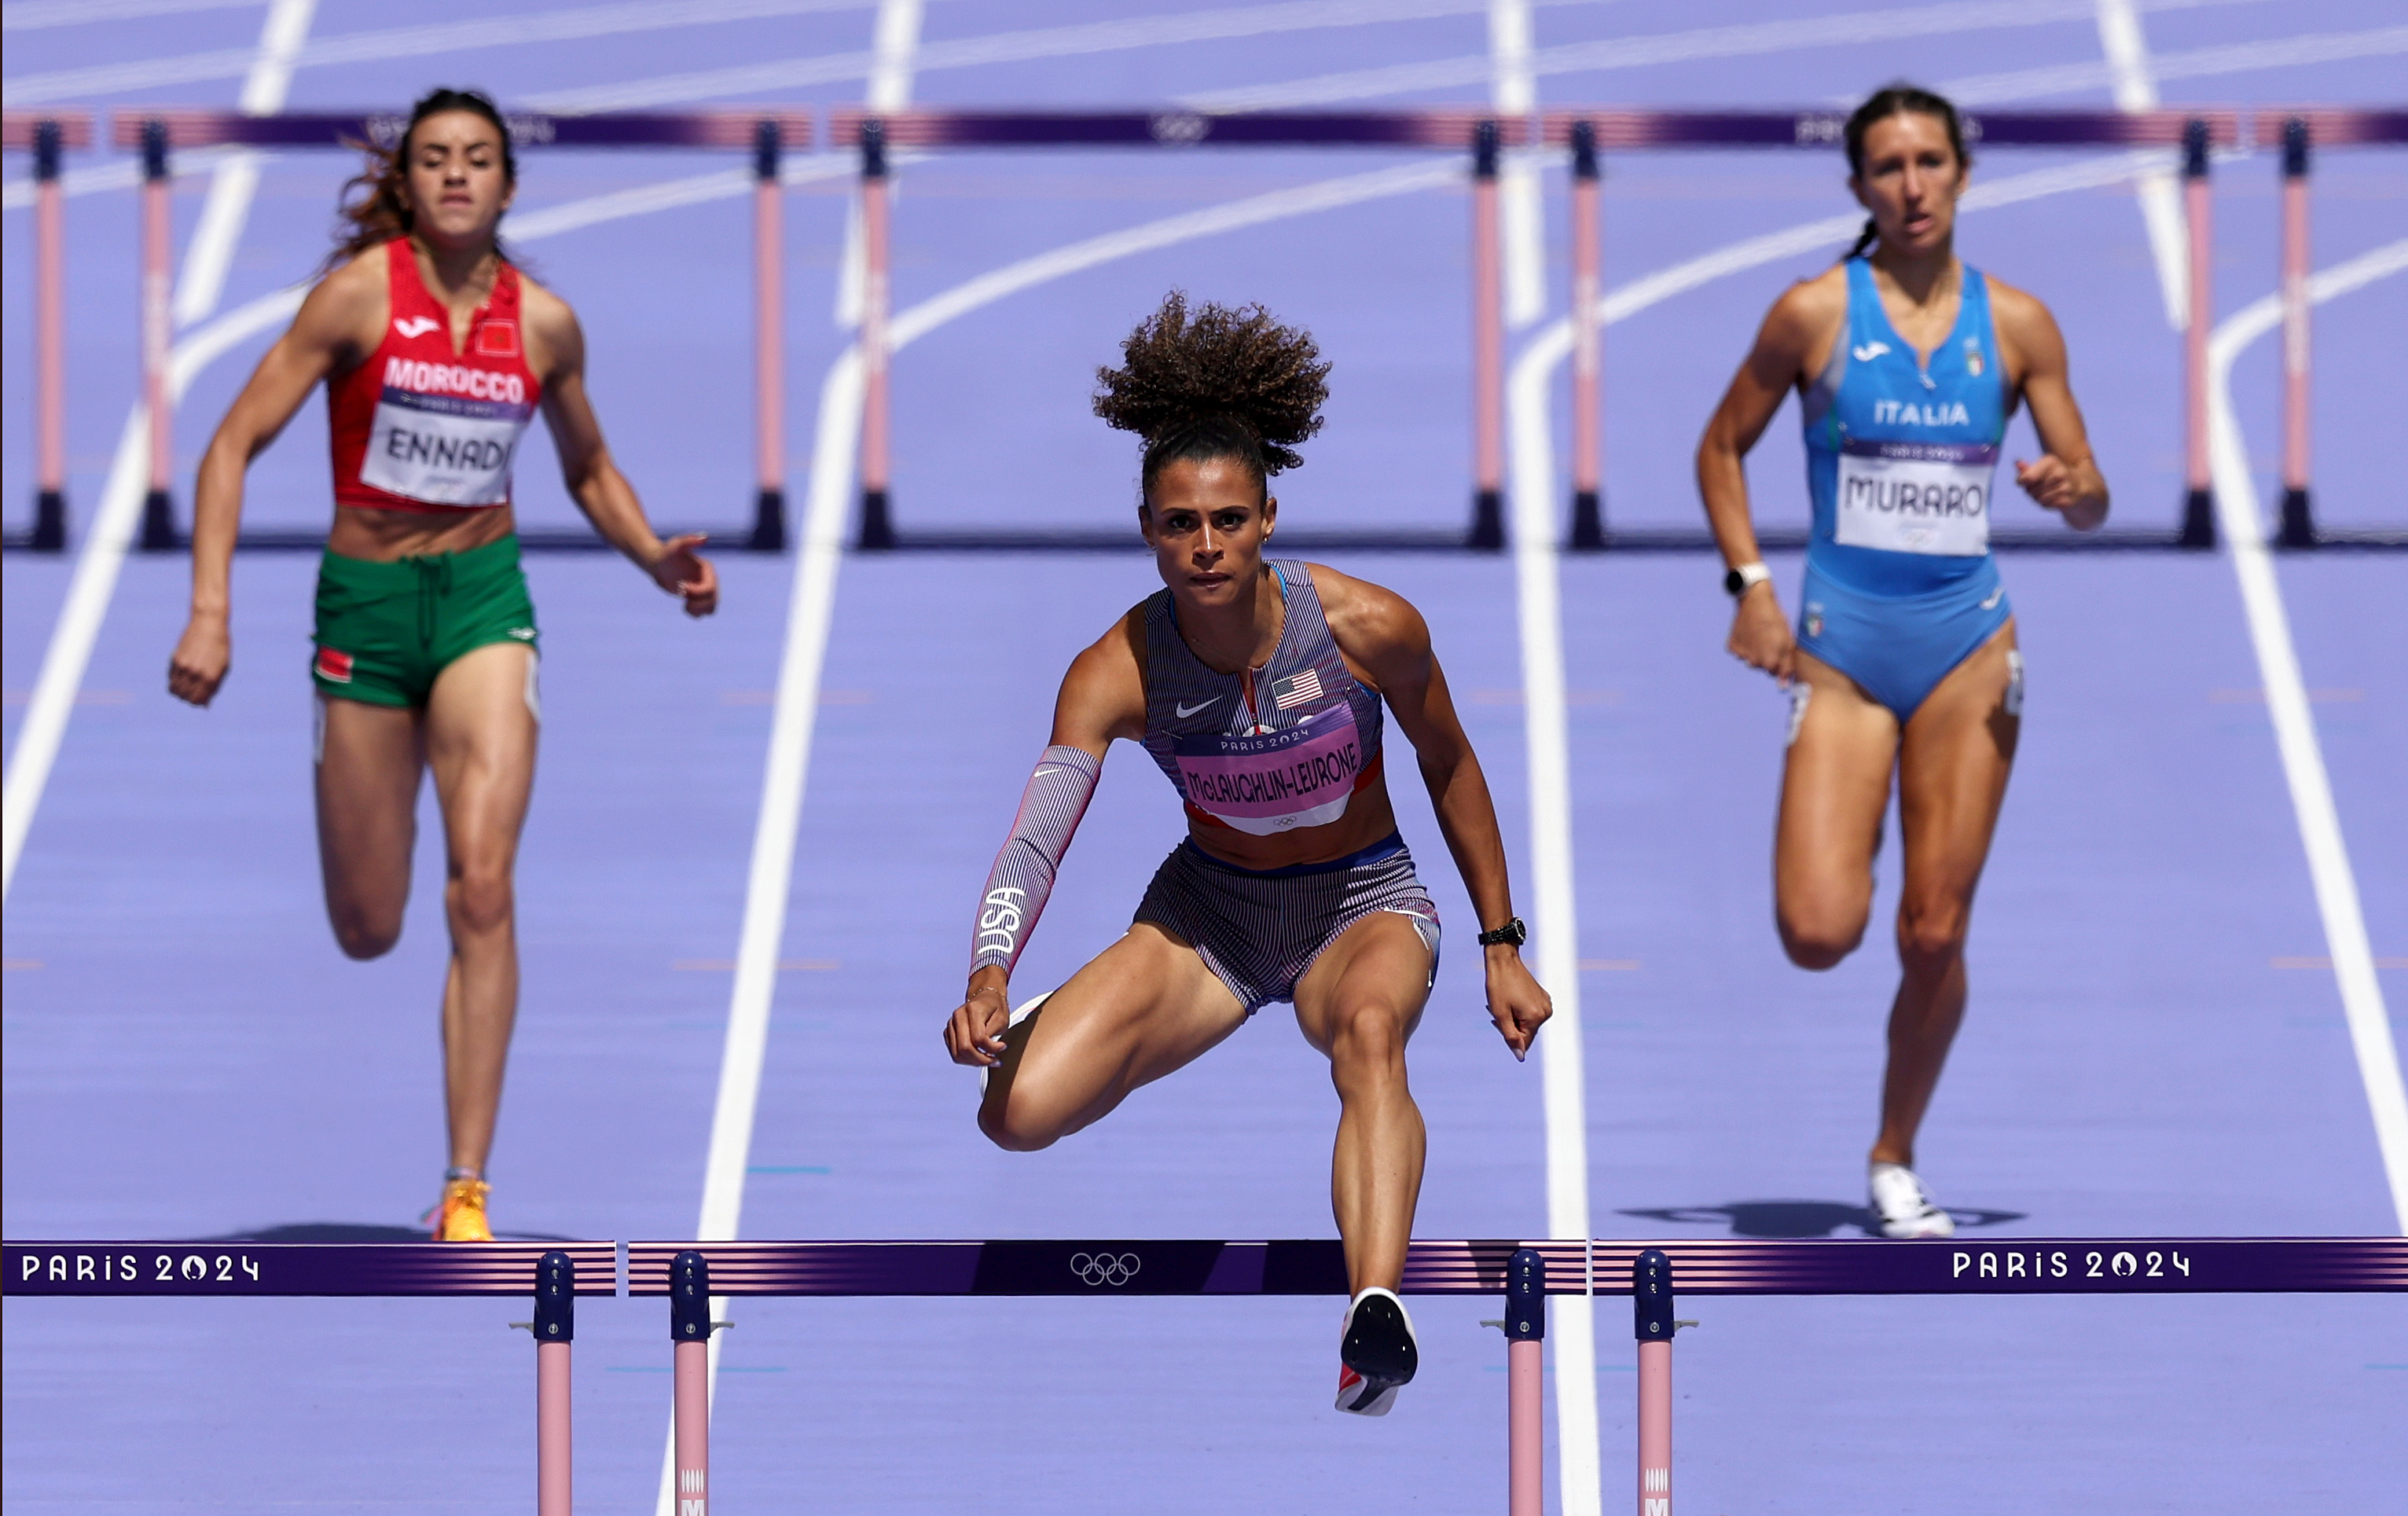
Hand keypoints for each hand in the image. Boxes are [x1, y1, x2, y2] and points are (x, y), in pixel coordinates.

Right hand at [168, 615, 230, 706]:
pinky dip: (175, 681)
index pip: (198, 700)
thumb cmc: (220, 647)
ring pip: (174, 690)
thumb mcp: (223, 667)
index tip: (201, 699)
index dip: (198, 702)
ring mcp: (184, 667)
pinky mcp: (175, 659)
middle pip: (185, 697)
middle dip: (189, 698)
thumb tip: (205, 705)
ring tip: (187, 685)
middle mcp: (196, 674)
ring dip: (180, 691)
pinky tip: (183, 675)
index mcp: (211, 677)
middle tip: (194, 691)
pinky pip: (171, 678)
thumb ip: (214, 687)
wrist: (209, 624)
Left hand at [649, 533, 717, 616]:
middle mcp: (709, 581)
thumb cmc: (666, 553)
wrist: (658, 564)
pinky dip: (695, 613)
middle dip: (696, 601)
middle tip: (680, 592)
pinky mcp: (697, 598)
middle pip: (712, 600)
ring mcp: (704, 590)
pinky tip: (684, 606)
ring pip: (710, 608)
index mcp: (708, 571)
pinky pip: (703, 613)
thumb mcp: (676, 546)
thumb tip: (705, 537)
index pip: (710, 588)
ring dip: (698, 609)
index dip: (696, 592)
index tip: (681, 587)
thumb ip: (689, 540)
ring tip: (685, 605)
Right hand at [943, 974, 1011, 1066]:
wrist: (986, 998)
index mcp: (973, 1009)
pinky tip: (979, 1057)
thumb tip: (986, 1050)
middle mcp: (958, 1016)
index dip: (991, 1048)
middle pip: (964, 1048)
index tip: (1003, 1047)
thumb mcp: (1002, 1018)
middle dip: (981, 1060)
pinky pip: (955, 1053)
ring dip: (974, 1062)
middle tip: (995, 1061)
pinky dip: (967, 1060)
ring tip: (988, 1060)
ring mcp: (951, 1024)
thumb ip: (992, 1033)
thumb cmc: (996, 1007)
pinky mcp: (948, 1033)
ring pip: (957, 1054)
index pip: (978, 1038)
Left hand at [1483, 945, 1552, 1061]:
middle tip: (1497, 1010)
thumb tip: (1520, 1056)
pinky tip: (1511, 998)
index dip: (1508, 1035)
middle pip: (1526, 1032)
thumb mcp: (1500, 1014)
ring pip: (1528, 1023)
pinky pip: (1531, 1013)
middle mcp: (1546, 1012)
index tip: (1497, 1020)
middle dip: (1510, 1026)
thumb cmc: (1499, 986)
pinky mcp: (1543, 997)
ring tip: (1504, 1003)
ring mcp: (1546, 1003)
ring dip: (1514, 1018)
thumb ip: (1510, 1037)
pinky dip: (1519, 1010)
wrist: (1503, 960)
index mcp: (1537, 1017)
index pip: (1524, 1041)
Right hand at [1726, 581, 1795, 684]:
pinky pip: (1739, 652)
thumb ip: (1787, 666)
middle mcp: (1753, 662)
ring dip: (1755, 651)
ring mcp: (1741, 654)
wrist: (1755, 601)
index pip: (1774, 672)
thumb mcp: (1788, 641)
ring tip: (1759, 634)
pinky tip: (1748, 633)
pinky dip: (1744, 645)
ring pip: (1750, 660)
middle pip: (1761, 667)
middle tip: (1769, 639)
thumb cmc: (1775, 620)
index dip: (1778, 660)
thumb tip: (1783, 688)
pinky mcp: (1732, 646)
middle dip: (1767, 656)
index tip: (1778, 648)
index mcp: (1769, 662)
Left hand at [2013, 455, 2081, 510]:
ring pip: (2038, 499)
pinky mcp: (2068, 500)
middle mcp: (2060, 473)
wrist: (2078, 484)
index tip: (2025, 481)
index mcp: (2051, 461)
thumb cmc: (2053, 474)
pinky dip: (2046, 504)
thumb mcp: (2040, 467)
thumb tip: (2018, 463)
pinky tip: (2051, 499)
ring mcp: (2066, 488)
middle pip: (2030, 490)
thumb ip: (2027, 468)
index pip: (2028, 478)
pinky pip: (2047, 505)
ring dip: (2037, 498)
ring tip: (2044, 493)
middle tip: (2036, 488)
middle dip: (2030, 490)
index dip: (2022, 481)